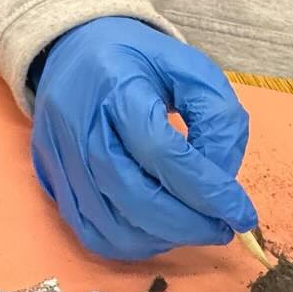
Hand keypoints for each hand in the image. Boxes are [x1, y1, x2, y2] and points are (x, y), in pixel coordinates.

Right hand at [30, 16, 256, 260]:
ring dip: (162, 237)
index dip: (206, 191)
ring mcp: (60, 154)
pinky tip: (156, 228)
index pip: (162, 152)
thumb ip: (217, 117)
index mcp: (116, 85)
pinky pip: (90, 230)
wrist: (74, 50)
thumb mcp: (189, 68)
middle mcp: (79, 123)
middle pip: (133, 194)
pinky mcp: (50, 176)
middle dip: (187, 224)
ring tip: (191, 225)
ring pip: (111, 222)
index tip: (242, 214)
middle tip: (221, 228)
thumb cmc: (137, 59)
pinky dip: (130, 242)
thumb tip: (221, 180)